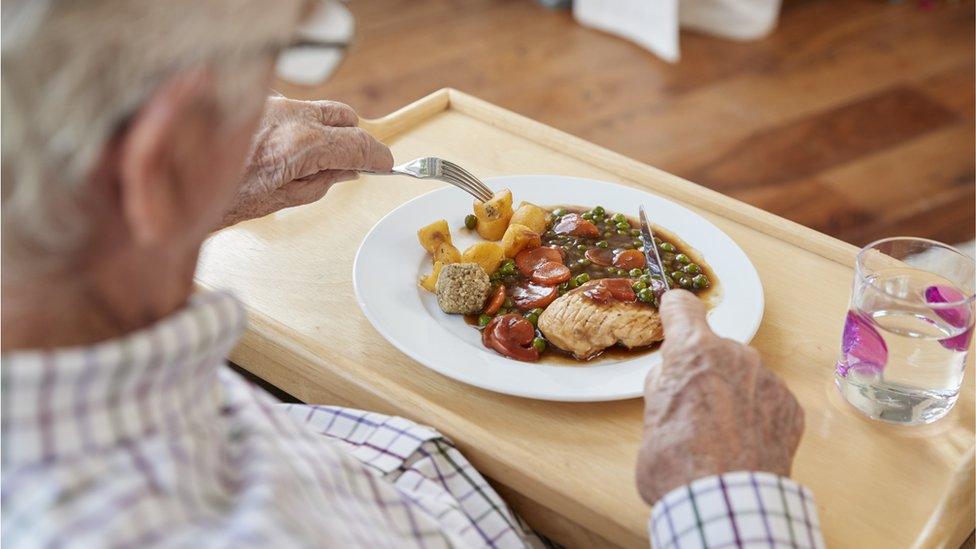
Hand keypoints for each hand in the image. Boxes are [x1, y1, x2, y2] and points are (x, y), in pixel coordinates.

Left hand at [220, 97, 392, 227]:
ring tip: (310, 158)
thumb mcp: (284, 200)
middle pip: (345, 116)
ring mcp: (271, 104)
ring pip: (317, 109)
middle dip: (353, 137)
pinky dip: (294, 125)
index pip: (359, 143)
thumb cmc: (223, 198)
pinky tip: (279, 148)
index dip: (378, 156)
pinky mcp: (254, 101)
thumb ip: (324, 182)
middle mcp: (290, 116)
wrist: (177, 184)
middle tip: (351, 161)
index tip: (385, 164)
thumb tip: (347, 171)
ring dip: (324, 129)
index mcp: (303, 146)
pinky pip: (288, 108)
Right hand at [635, 289, 803, 505]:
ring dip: (732, 393)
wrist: (725, 504)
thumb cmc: (678, 463)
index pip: (682, 307)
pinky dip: (756, 415)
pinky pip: (767, 400)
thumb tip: (672, 377)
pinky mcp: (790, 407)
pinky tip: (743, 443)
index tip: (673, 313)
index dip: (675, 311)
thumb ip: (664, 385)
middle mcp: (736, 355)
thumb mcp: (651, 417)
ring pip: (744, 375)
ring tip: (720, 434)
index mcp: (693, 351)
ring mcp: (767, 380)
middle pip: (715, 349)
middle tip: (691, 407)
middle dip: (704, 370)